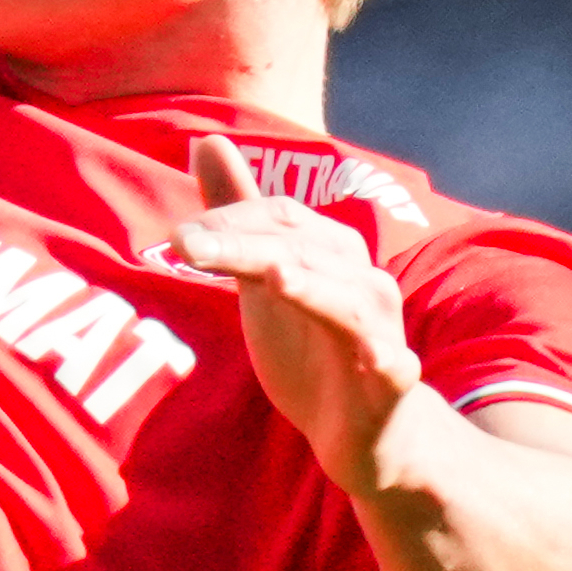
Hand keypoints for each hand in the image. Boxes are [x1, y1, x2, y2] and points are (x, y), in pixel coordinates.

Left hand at [175, 138, 421, 482]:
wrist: (361, 431)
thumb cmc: (310, 346)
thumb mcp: (261, 278)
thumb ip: (235, 213)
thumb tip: (206, 139)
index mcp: (329, 251)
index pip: (279, 216)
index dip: (229, 219)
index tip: (178, 235)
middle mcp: (361, 279)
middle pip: (302, 249)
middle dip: (243, 244)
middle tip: (183, 243)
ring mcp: (380, 328)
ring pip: (346, 298)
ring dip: (310, 286)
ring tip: (274, 275)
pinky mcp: (393, 378)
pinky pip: (389, 361)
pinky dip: (379, 353)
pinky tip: (369, 353)